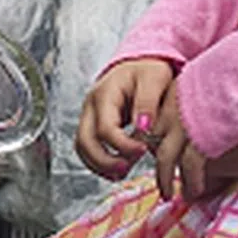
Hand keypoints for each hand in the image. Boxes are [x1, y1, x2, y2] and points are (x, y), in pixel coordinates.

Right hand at [75, 58, 175, 179]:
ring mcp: (89, 115)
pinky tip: (118, 168)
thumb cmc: (148, 70)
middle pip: (85, 141)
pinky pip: (88, 148)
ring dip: (100, 165)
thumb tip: (143, 128)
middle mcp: (91, 105)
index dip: (123, 145)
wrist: (141, 64)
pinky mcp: (94, 124)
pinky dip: (100, 162)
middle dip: (104, 161)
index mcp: (104, 93)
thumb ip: (148, 102)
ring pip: (82, 147)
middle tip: (127, 168)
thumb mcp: (154, 78)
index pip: (105, 128)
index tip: (143, 150)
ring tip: (123, 172)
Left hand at [148, 82, 206, 201]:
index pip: (150, 125)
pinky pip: (189, 167)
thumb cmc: (229, 81)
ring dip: (165, 180)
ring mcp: (183, 124)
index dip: (152, 144)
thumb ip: (191, 103)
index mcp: (169, 96)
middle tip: (158, 181)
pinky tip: (193, 191)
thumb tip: (191, 120)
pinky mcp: (200, 138)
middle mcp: (170, 110)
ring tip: (170, 195)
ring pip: (165, 160)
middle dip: (155, 164)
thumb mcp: (202, 86)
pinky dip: (190, 181)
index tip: (155, 157)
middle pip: (152, 143)